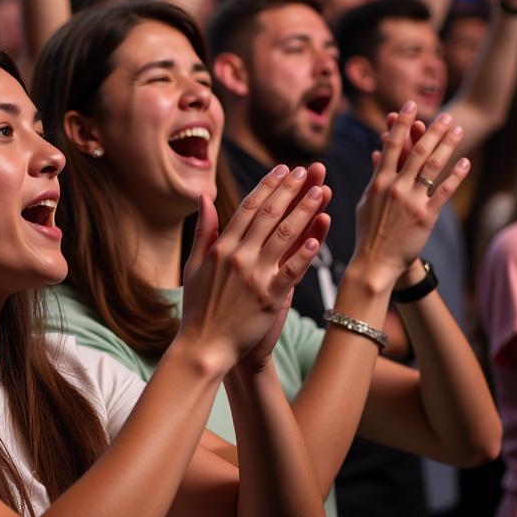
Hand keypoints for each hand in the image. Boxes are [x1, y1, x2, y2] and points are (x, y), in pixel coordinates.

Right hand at [180, 166, 327, 372]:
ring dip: (305, 212)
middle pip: (269, 216)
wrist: (203, 347)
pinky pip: (291, 272)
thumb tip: (204, 197)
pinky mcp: (269, 298)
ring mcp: (254, 278)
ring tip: (322, 192)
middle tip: (309, 171)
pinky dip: (305, 253)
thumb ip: (203, 230)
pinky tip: (319, 236)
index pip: (248, 208)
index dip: (268, 186)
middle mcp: (238, 258)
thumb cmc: (198, 309)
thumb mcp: (194, 266)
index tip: (284, 169)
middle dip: (291, 190)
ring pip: (284, 237)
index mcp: (221, 248)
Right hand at [353, 103, 469, 286]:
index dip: (402, 123)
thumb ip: (376, 178)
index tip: (411, 106)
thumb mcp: (366, 202)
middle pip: (418, 151)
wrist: (374, 261)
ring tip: (458, 130)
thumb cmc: (367, 232)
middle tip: (446, 115)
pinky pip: (445, 191)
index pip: (391, 145)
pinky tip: (466, 162)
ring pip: (433, 166)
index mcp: (379, 182)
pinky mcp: (426, 215)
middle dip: (433, 130)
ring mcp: (412, 201)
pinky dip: (456, 175)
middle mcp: (396, 187)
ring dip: (448, 145)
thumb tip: (380, 156)